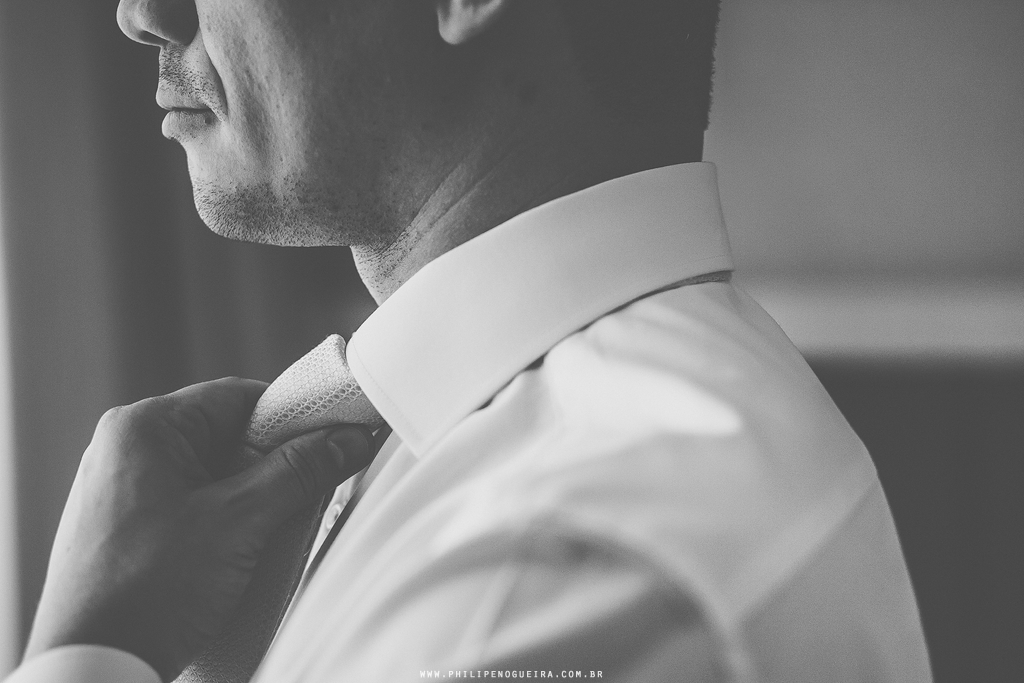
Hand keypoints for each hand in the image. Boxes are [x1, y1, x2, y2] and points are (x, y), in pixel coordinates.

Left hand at [23, 377, 372, 680]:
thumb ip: (300, 472)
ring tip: (274, 526)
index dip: (292, 416)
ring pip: (211, 470)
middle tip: (310, 488)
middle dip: (273, 462)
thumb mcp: (240, 520)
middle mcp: (126, 447)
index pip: (238, 396)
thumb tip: (349, 440)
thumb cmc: (148, 588)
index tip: (333, 436)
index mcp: (144, 427)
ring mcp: (122, 487)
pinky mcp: (126, 525)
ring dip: (252, 494)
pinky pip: (191, 501)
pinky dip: (226, 516)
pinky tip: (243, 546)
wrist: (93, 663)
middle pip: (226, 434)